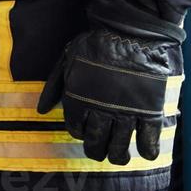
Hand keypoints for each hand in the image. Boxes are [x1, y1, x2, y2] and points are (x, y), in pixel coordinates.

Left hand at [37, 23, 181, 163]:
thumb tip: (41, 111)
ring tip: (119, 157)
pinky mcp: (149, 109)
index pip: (76, 129)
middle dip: (96, 150)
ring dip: (118, 156)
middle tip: (99, 152)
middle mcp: (101, 110)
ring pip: (121, 146)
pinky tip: (145, 153)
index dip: (79, 133)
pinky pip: (148, 138)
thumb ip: (54, 87)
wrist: (129, 32)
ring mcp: (127, 111)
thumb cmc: (94, 44)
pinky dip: (147, 150)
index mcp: (79, 99)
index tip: (83, 132)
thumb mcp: (66, 60)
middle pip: (97, 143)